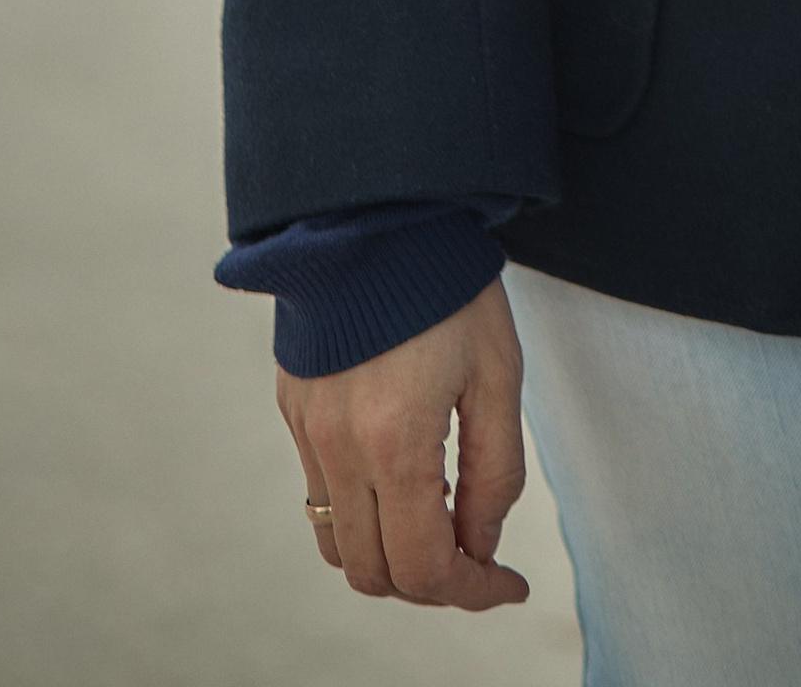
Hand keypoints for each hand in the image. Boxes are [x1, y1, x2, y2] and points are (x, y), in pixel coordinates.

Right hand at [279, 279, 528, 608]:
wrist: (377, 208)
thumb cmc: (447, 283)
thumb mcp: (498, 375)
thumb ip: (495, 472)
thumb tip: (481, 546)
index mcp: (394, 441)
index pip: (422, 569)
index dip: (471, 593)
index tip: (508, 584)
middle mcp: (338, 446)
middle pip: (373, 574)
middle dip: (431, 583)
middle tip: (477, 556)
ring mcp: (307, 428)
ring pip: (336, 544)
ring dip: (389, 554)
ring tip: (441, 517)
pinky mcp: (293, 406)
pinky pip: (319, 492)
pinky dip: (361, 510)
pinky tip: (404, 472)